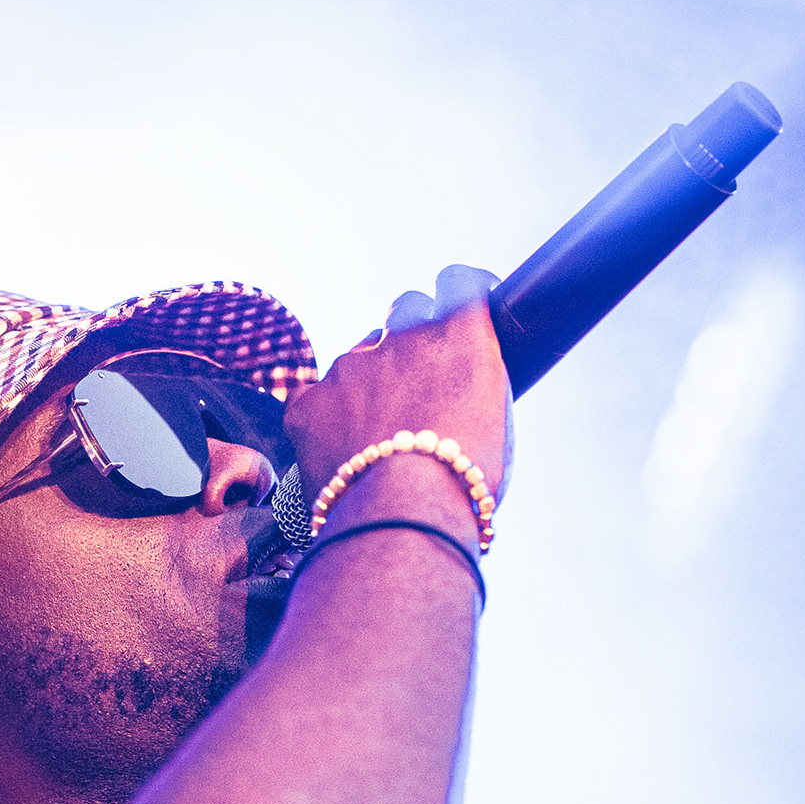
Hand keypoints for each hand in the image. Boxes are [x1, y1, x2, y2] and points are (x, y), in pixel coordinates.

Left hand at [284, 264, 510, 510]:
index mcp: (459, 339)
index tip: (462, 309)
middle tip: (418, 380)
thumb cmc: (463, 487)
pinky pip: (312, 396)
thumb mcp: (496, 428)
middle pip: (404, 309)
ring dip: (368, 382)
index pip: (458, 281)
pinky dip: (323, 415)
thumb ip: (473, 388)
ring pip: (358, 356)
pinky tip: (338, 449)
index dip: (458, 292)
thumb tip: (459, 391)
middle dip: (411, 335)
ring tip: (378, 435)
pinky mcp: (308, 401)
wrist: (402, 522)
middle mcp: (402, 339)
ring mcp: (349, 366)